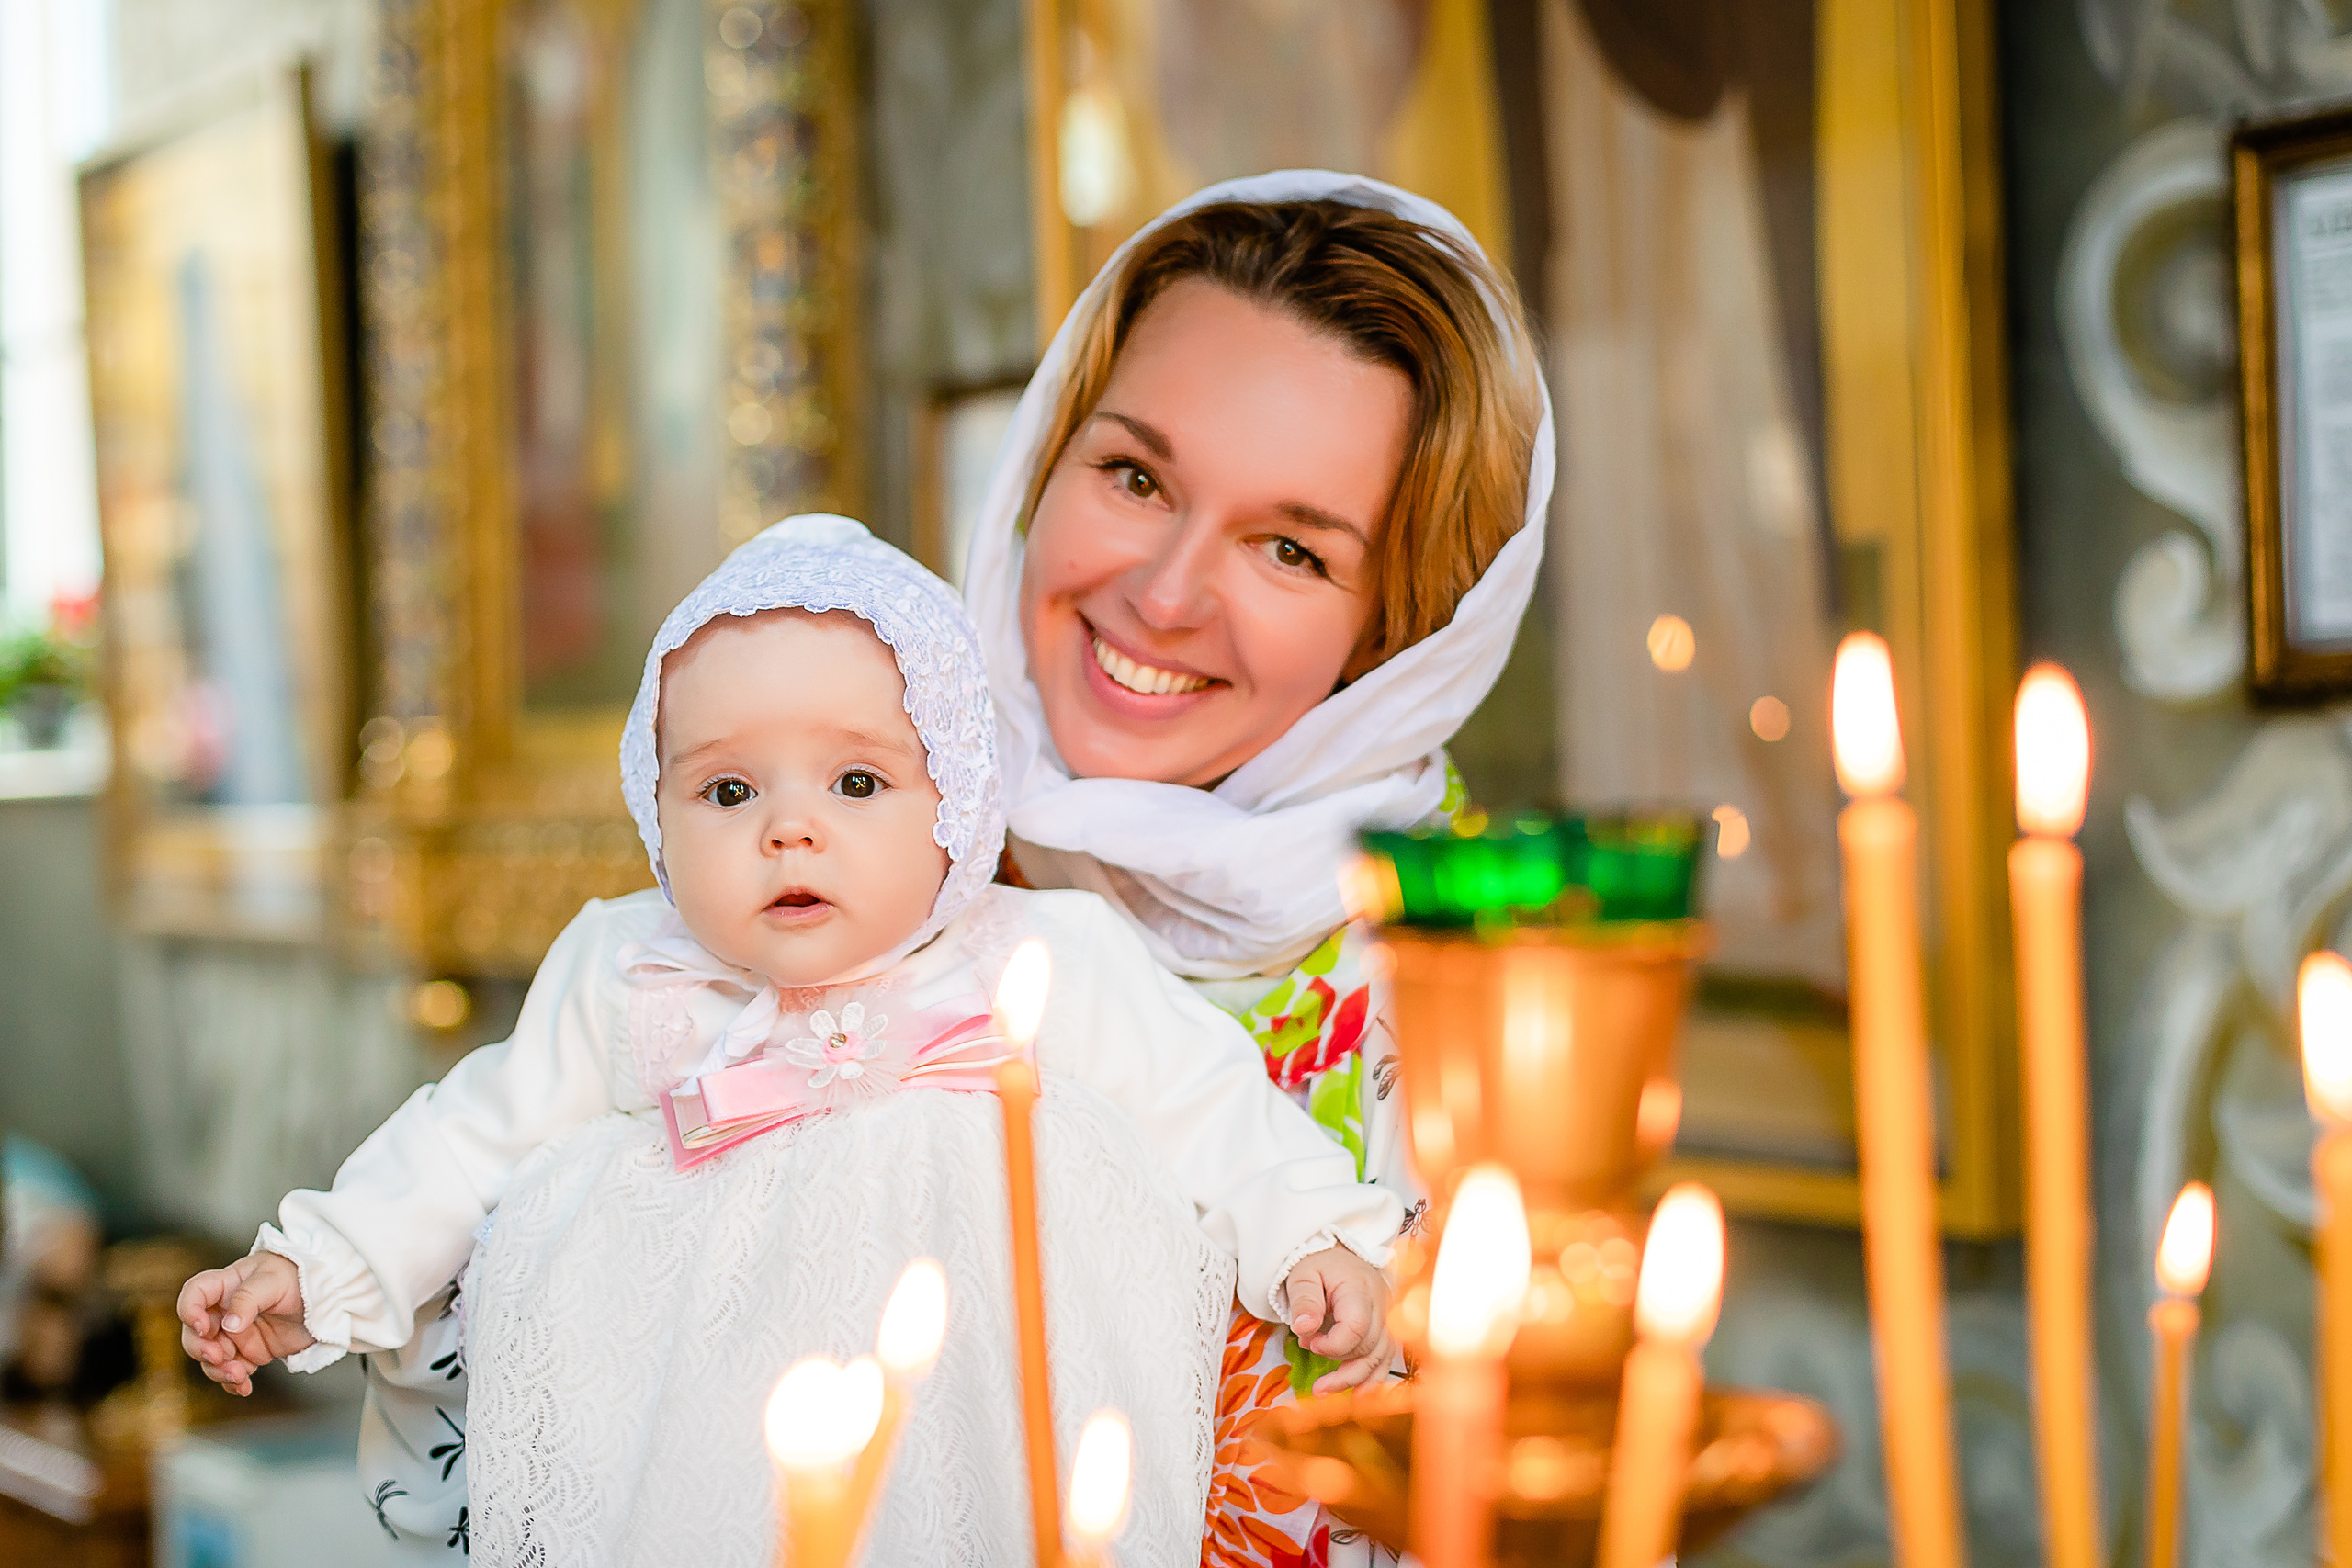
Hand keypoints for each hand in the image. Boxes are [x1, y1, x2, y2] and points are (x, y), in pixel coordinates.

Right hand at [177, 1252, 314, 1396]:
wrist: (326, 1295)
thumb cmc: (298, 1275)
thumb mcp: (274, 1280)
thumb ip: (248, 1299)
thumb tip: (229, 1325)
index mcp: (226, 1285)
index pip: (194, 1294)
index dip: (189, 1311)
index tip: (203, 1327)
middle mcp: (225, 1311)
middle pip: (195, 1333)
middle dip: (200, 1349)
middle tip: (219, 1357)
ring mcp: (236, 1334)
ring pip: (211, 1357)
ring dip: (218, 1370)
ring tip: (239, 1375)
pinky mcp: (250, 1352)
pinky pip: (232, 1371)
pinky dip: (234, 1382)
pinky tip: (244, 1388)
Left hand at [1282, 1245, 1394, 1393]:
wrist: (1338, 1256)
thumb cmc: (1319, 1265)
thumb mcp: (1302, 1275)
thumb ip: (1304, 1300)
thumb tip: (1305, 1329)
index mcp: (1359, 1289)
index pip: (1356, 1328)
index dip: (1332, 1345)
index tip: (1308, 1341)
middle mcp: (1381, 1305)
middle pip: (1368, 1347)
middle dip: (1336, 1359)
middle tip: (1307, 1349)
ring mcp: (1387, 1318)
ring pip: (1379, 1358)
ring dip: (1352, 1378)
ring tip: (1322, 1391)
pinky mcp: (1386, 1329)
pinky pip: (1386, 1359)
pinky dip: (1373, 1379)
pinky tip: (1359, 1396)